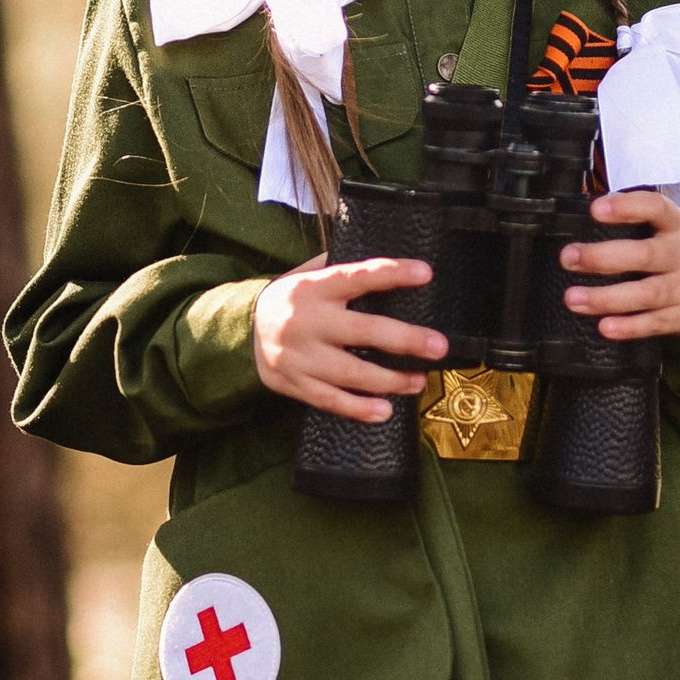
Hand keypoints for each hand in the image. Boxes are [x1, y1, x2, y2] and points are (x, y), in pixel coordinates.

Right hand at [254, 257, 447, 421]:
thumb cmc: (291, 299)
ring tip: (418, 381)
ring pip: (351, 373)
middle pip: (363, 331)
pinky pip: (329, 400)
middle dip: (405, 340)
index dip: (391, 274)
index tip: (424, 274)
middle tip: (438, 346)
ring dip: (390, 380)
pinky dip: (358, 408)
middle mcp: (306, 321)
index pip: (357, 276)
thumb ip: (341, 271)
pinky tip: (384, 411)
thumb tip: (392, 269)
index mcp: (313, 288)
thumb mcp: (308, 275)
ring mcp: (298, 356)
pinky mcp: (292, 383)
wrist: (242, 329)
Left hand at [561, 190, 679, 341]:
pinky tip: (605, 326)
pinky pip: (654, 323)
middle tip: (569, 258)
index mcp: (675, 223)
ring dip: (607, 298)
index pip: (655, 208)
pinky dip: (628, 327)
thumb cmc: (662, 250)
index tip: (595, 210)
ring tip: (575, 299)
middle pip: (645, 255)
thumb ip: (626, 222)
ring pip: (647, 293)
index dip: (627, 207)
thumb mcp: (655, 228)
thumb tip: (574, 222)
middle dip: (602, 257)